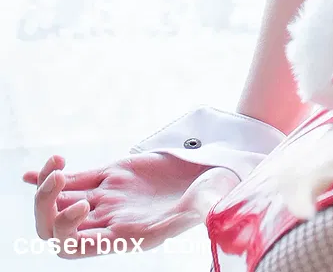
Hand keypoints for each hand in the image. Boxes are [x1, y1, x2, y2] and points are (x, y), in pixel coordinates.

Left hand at [24, 148, 239, 255]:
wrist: (217, 173)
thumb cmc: (213, 195)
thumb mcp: (199, 209)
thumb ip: (187, 217)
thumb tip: (188, 219)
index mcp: (122, 236)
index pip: (73, 247)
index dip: (66, 229)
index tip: (83, 206)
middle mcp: (108, 220)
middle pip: (55, 226)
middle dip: (45, 206)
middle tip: (57, 178)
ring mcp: (108, 196)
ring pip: (61, 200)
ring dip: (47, 186)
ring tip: (56, 164)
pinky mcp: (113, 172)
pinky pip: (74, 177)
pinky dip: (51, 174)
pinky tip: (36, 171)